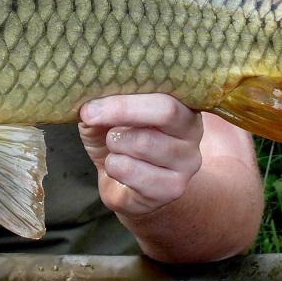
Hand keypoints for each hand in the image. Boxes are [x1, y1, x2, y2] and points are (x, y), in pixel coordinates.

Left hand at [79, 94, 204, 217]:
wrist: (122, 183)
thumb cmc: (119, 139)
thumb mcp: (108, 114)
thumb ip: (104, 101)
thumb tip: (91, 101)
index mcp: (181, 103)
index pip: (164, 92)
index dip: (127, 97)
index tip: (92, 104)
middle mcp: (192, 131)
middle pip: (165, 112)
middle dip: (120, 111)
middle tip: (89, 116)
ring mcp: (186, 162)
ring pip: (144, 142)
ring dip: (114, 143)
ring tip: (114, 147)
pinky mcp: (172, 188)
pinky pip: (133, 171)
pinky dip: (114, 167)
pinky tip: (119, 168)